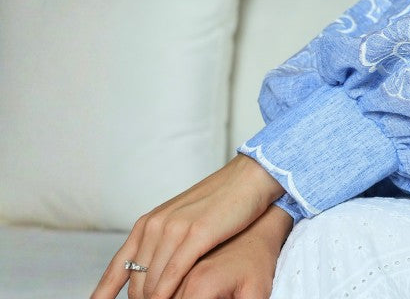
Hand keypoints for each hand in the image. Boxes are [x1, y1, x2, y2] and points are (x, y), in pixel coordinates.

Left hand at [91, 154, 284, 298]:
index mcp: (148, 223)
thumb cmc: (220, 202)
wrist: (248, 179)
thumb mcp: (182, 221)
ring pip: (152, 281)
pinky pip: (173, 273)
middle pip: (136, 281)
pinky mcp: (196, 234)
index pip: (117, 268)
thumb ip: (163, 244)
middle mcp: (155, 225)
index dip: (103, 293)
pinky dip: (168, 293)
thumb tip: (150, 273)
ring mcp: (174, 228)